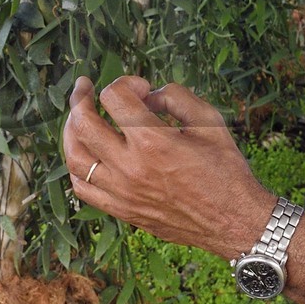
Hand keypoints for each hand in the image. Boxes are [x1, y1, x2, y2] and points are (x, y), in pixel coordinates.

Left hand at [62, 75, 274, 258]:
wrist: (234, 222)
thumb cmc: (225, 169)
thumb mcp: (210, 120)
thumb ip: (175, 96)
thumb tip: (147, 95)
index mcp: (154, 142)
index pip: (114, 97)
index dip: (126, 82)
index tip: (142, 88)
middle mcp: (131, 167)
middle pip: (83, 123)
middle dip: (80, 98)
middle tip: (85, 87)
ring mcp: (122, 192)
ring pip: (75, 156)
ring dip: (70, 130)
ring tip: (77, 116)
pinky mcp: (122, 211)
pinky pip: (82, 187)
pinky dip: (77, 165)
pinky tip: (85, 153)